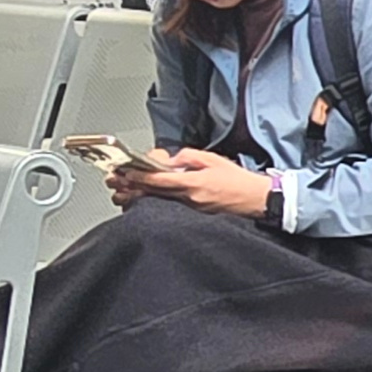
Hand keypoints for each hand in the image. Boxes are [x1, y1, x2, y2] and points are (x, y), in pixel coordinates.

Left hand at [120, 147, 275, 216]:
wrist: (256, 200)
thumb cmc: (239, 181)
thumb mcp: (213, 159)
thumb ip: (188, 157)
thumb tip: (172, 160)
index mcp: (192, 183)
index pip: (158, 180)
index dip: (138, 176)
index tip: (123, 172)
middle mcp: (188, 199)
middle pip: (153, 193)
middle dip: (131, 187)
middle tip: (114, 183)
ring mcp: (191, 209)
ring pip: (159, 201)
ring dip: (140, 197)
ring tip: (123, 194)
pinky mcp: (195, 214)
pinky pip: (170, 206)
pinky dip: (156, 202)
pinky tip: (147, 200)